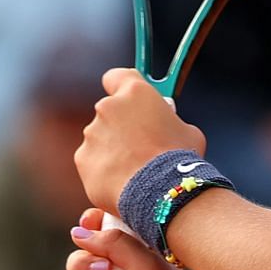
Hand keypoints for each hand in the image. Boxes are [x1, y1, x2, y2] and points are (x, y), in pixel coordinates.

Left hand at [73, 68, 205, 211]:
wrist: (162, 192)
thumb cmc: (179, 160)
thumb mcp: (187, 131)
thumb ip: (169, 122)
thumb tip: (167, 128)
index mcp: (135, 93)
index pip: (116, 77)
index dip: (121, 87)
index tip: (128, 99)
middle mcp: (108, 108)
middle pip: (110, 113)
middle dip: (121, 127)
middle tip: (141, 146)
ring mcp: (92, 134)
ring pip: (100, 140)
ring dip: (113, 150)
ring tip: (135, 171)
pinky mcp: (83, 160)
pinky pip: (93, 163)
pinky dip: (104, 171)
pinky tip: (123, 183)